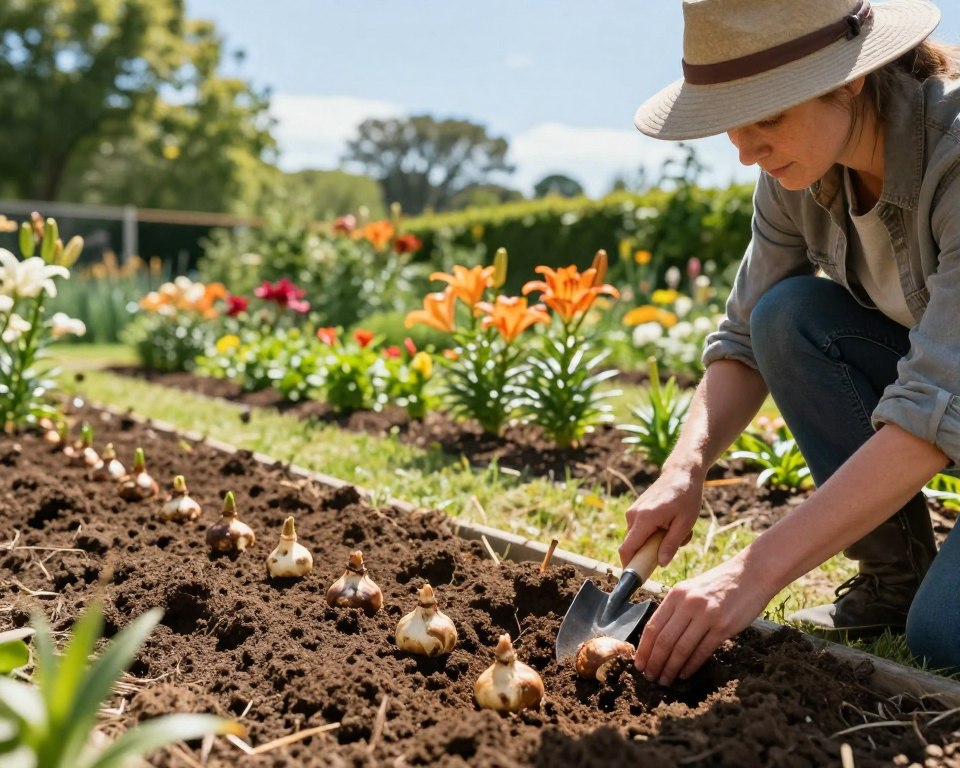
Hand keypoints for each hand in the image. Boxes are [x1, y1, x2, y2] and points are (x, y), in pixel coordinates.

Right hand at [618, 468, 701, 568]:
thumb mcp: (684, 524)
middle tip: (674, 545)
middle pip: (634, 545)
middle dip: (651, 552)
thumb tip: (660, 563)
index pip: (627, 549)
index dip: (628, 566)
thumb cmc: (686, 497)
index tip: (635, 578)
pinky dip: (654, 532)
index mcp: (644, 519)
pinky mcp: (635, 509)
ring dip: (655, 541)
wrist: (681, 472)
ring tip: (676, 530)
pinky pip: (640, 529)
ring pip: (638, 538)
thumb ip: (670, 545)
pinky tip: (669, 523)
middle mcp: (633, 515)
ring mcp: (632, 511)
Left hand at [633, 554, 773, 684]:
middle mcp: (688, 604)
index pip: (652, 626)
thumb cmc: (720, 583)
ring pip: (681, 649)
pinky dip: (690, 666)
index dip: (644, 649)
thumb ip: (676, 608)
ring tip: (665, 680)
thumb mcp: (692, 589)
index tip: (638, 664)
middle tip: (650, 677)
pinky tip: (684, 674)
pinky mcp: (723, 627)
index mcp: (676, 594)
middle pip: (664, 640)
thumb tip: (658, 636)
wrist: (752, 574)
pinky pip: (702, 651)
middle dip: (654, 662)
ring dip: (670, 668)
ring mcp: (706, 616)